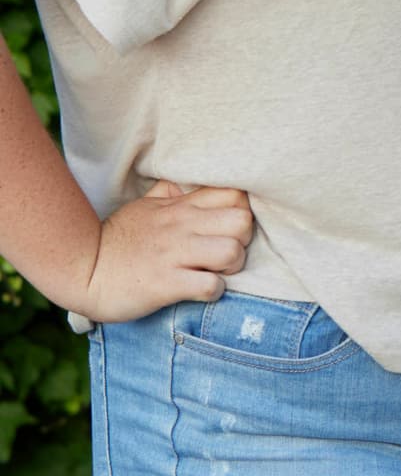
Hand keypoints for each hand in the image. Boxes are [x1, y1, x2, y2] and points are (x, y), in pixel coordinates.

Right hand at [74, 181, 253, 323]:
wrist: (80, 269)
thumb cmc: (117, 239)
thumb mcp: (145, 206)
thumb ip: (169, 193)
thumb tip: (183, 184)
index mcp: (181, 207)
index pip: (236, 194)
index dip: (242, 211)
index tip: (230, 227)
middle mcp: (183, 226)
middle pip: (243, 222)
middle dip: (244, 240)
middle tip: (228, 253)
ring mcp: (175, 254)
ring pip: (232, 252)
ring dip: (232, 267)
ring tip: (218, 272)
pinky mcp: (165, 284)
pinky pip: (209, 285)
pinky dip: (214, 291)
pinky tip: (203, 290)